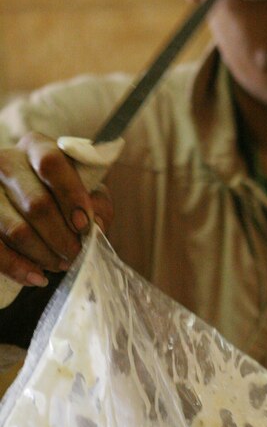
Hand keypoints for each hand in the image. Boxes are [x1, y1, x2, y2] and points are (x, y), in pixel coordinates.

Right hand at [0, 131, 112, 286]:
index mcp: (37, 148)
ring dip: (45, 255)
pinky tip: (37, 278)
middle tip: (76, 255)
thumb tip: (95, 224)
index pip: (52, 164)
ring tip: (61, 265)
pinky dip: (18, 268)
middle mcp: (7, 163)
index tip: (84, 225)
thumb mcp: (87, 196)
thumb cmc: (65, 200)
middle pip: (36, 204)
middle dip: (62, 238)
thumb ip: (98, 206)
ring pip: (17, 230)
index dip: (71, 196)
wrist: (30, 211)